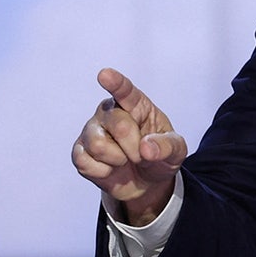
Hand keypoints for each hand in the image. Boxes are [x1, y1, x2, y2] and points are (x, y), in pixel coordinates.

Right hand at [72, 67, 187, 224]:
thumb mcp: (176, 152)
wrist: (145, 181)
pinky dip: (103, 172)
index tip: (105, 75)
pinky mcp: (79, 150)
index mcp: (137, 105)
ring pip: (98, 145)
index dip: (116, 83)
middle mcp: (110, 112)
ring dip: (117, 160)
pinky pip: (85, 162)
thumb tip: (146, 148)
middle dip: (134, 148)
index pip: (126, 91)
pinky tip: (109, 169)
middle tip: (141, 156)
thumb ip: (167, 147)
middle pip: (118, 125)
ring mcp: (92, 130)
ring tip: (124, 160)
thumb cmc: (160, 156)